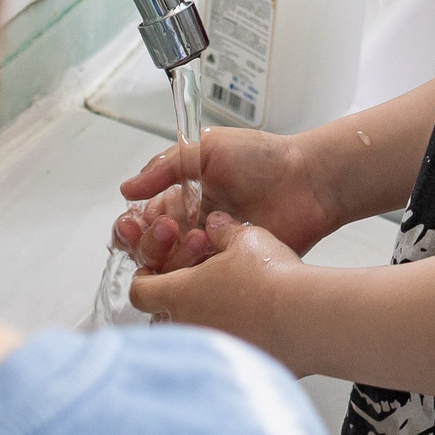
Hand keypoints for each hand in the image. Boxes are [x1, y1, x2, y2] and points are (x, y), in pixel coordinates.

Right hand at [112, 123, 338, 274]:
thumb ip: (165, 167)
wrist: (307, 181)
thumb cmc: (263, 158)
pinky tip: (212, 254)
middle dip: (150, 242)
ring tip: (200, 238)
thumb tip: (126, 189)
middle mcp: (193, 228)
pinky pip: (203, 286)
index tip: (134, 222)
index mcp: (183, 198)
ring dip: (175, 258)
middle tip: (169, 228)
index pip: (142, 220)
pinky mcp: (233, 273)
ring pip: (172, 272)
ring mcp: (212, 253)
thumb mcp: (208, 148)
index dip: (132, 226)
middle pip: (150, 251)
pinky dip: (198, 276)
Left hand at [126, 215, 303, 351]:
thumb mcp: (245, 238)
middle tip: (189, 295)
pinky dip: (226, 347)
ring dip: (197, 328)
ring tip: (221, 313)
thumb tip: (216, 224)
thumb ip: (224, 231)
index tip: (153, 274)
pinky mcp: (235, 368)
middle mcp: (188, 327)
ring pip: (187, 343)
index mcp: (181, 293)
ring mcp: (209, 351)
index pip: (140, 291)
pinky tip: (248, 334)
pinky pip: (219, 359)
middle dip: (168, 309)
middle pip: (159, 324)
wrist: (306, 320)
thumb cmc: (272, 278)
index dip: (144, 280)